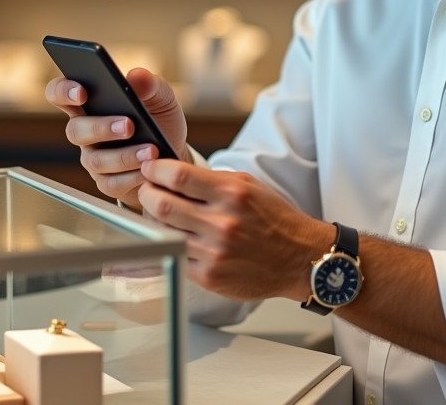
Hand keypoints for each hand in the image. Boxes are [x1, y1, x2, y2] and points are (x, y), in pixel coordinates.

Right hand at [46, 68, 188, 209]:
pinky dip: (132, 176)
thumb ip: (150, 84)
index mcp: (90, 103)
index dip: (63, 92)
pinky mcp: (107, 182)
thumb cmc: (160, 120)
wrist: (174, 153)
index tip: (82, 92)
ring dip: (124, 155)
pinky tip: (149, 169)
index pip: (59, 93)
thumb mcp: (161, 97)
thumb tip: (136, 76)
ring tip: (151, 150)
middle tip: (129, 125)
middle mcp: (85, 132)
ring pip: (95, 160)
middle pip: (75, 131)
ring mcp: (94, 158)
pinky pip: (111, 183)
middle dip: (101, 128)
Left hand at [137, 160, 332, 300]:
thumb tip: (172, 174)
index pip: (178, 176)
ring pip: (162, 232)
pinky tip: (171, 238)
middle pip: (162, 204)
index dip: (155, 170)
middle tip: (148, 191)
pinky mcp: (209, 276)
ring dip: (154, 221)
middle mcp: (222, 222)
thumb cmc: (274, 219)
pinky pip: (174, 257)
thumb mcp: (248, 186)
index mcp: (232, 193)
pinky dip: (167, 245)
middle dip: (146, 194)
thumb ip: (211, 180)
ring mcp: (214, 252)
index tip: (151, 169)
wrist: (300, 259)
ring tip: (159, 214)